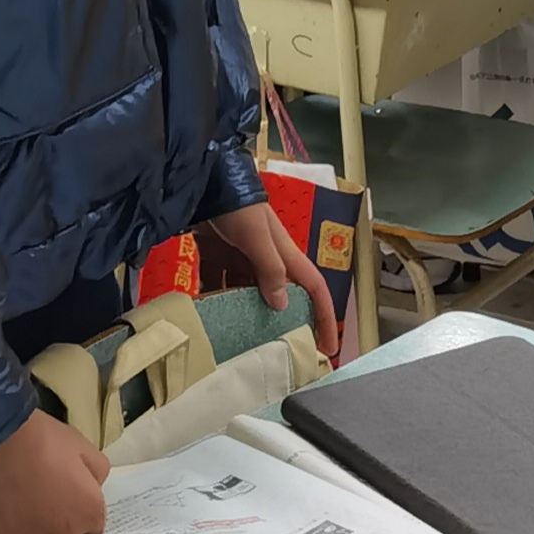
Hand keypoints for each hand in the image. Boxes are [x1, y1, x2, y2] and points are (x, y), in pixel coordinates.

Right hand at [0, 411, 109, 533]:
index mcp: (89, 514)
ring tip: (11, 502)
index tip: (59, 497)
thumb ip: (96, 475)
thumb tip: (91, 489)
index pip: (89, 527)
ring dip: (26, 532)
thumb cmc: (40, 438)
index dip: (74, 511)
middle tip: (34, 497)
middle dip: (53, 524)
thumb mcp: (83, 447)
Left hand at [210, 199, 344, 362]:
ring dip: (243, 316)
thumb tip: (282, 306)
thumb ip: (270, 269)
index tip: (328, 347)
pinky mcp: (218, 257)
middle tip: (279, 353)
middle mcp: (267, 260)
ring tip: (237, 343)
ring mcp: (241, 259)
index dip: (325, 317)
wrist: (204, 181)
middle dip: (283, 324)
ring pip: (247, 295)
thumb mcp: (257, 236)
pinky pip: (219, 285)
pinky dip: (214, 299)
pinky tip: (206, 317)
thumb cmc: (238, 205)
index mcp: (286, 255)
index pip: (315, 290)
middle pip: (281, 298)